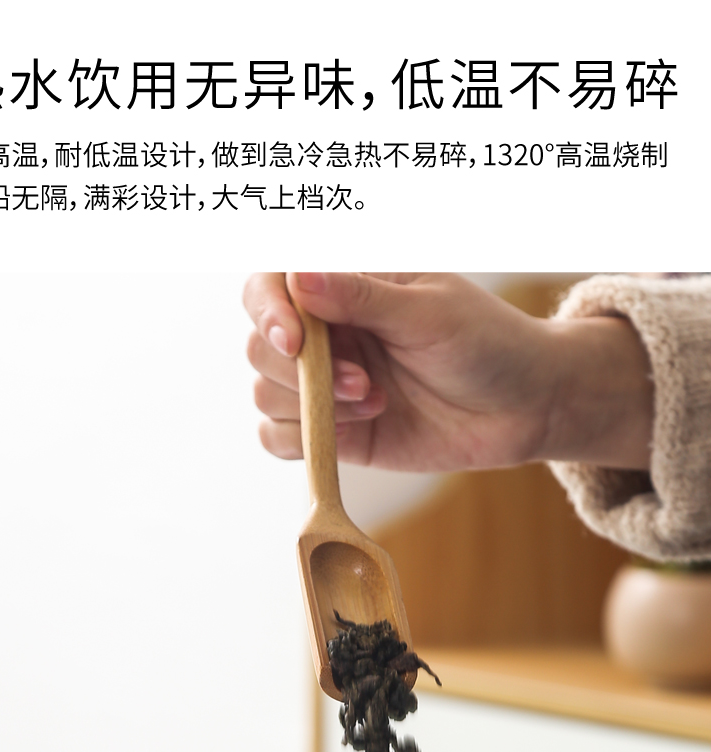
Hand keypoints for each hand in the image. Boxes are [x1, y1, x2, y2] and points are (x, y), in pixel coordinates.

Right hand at [244, 272, 652, 472]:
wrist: (525, 407)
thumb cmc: (487, 342)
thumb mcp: (429, 311)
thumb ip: (361, 296)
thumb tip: (298, 276)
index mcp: (345, 285)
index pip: (270, 284)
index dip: (269, 311)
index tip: (295, 340)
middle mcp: (326, 333)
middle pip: (260, 346)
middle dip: (302, 372)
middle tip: (364, 384)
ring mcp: (327, 385)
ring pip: (265, 394)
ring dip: (312, 406)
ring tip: (376, 402)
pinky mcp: (335, 432)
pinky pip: (279, 439)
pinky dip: (302, 440)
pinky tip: (357, 428)